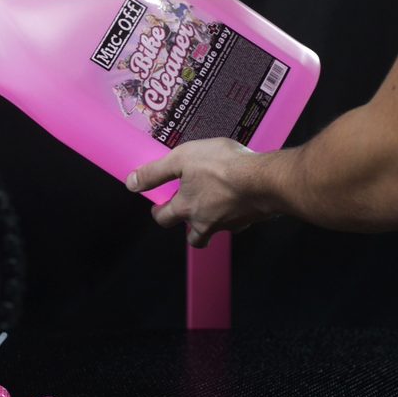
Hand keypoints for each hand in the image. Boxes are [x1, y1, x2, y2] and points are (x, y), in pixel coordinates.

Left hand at [126, 138, 273, 246]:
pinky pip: (240, 219)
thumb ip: (155, 172)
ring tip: (216, 206)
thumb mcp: (181, 159)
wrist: (265, 179)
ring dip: (214, 222)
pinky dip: (238, 210)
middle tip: (187, 216)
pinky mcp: (252, 217)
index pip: (164, 218)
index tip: (158, 208)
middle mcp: (207, 222)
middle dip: (188, 229)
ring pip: (218, 229)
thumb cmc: (224, 167)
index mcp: (187, 208)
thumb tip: (132, 183)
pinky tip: (241, 196)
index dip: (159, 212)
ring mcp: (231, 223)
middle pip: (194, 237)